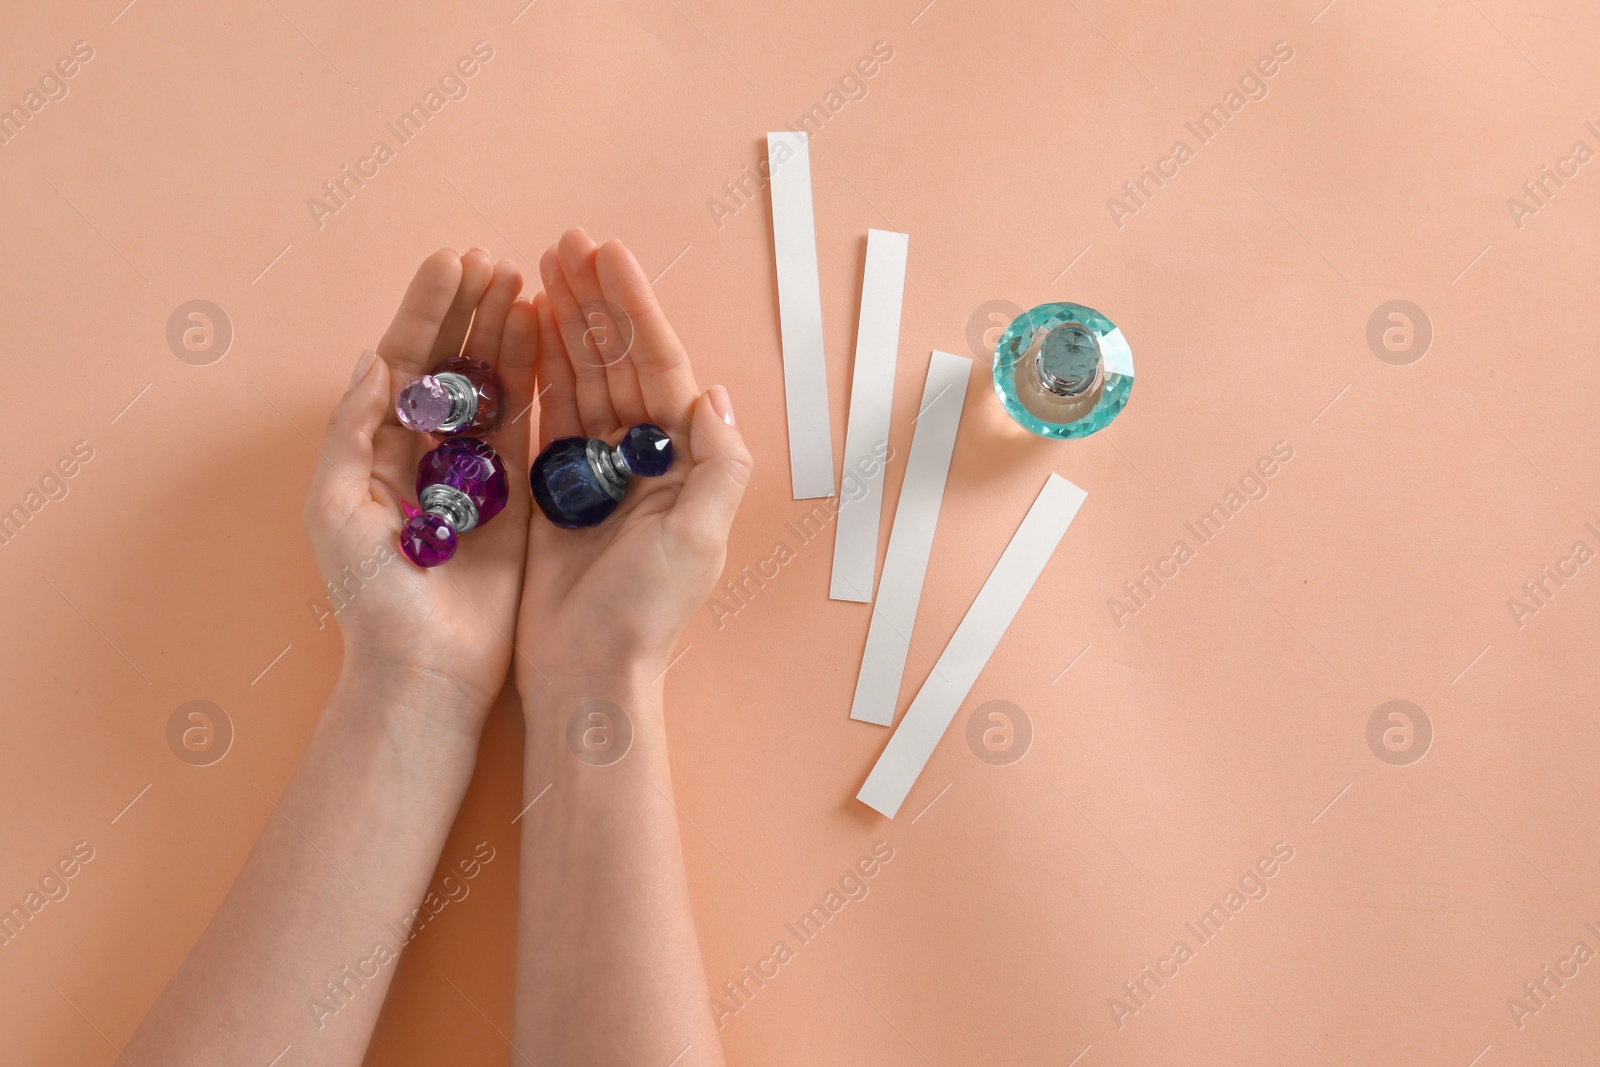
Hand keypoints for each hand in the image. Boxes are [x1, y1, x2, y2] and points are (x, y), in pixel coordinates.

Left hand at [304, 248, 537, 721]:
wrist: (425, 666)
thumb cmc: (369, 595)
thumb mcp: (337, 506)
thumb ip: (353, 431)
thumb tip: (375, 361)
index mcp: (378, 448)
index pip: (404, 361)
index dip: (426, 310)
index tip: (452, 261)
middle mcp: (429, 452)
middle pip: (452, 363)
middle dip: (471, 310)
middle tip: (496, 263)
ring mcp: (477, 473)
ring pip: (494, 386)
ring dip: (507, 335)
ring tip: (526, 286)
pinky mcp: (519, 497)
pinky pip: (530, 427)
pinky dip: (540, 382)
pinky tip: (549, 340)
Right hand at [516, 229, 751, 694]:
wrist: (587, 674)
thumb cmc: (646, 613)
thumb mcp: (699, 537)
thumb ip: (716, 462)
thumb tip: (714, 393)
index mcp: (681, 462)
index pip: (659, 367)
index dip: (634, 310)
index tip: (607, 255)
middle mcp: (642, 459)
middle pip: (618, 362)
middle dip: (594, 302)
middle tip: (564, 241)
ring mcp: (596, 472)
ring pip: (581, 380)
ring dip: (563, 324)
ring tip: (540, 267)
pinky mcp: (554, 490)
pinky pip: (546, 416)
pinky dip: (537, 371)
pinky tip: (522, 329)